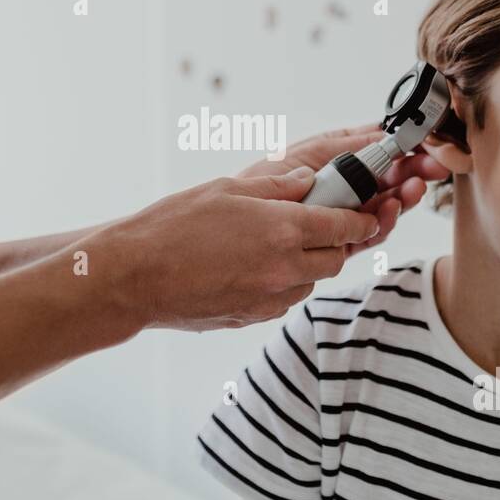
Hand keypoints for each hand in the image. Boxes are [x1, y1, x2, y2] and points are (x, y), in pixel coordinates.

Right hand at [86, 172, 380, 332]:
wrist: (134, 276)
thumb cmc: (173, 226)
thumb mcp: (228, 189)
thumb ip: (276, 186)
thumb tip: (307, 181)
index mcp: (283, 230)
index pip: (344, 227)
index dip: (361, 219)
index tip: (365, 215)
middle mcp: (284, 269)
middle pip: (335, 260)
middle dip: (335, 244)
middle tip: (320, 228)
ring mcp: (268, 299)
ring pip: (310, 283)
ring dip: (308, 266)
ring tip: (279, 247)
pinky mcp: (250, 318)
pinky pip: (283, 300)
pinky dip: (283, 285)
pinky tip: (256, 268)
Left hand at [239, 122, 449, 256]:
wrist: (235, 225)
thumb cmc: (261, 182)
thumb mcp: (307, 154)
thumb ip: (344, 145)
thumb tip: (381, 131)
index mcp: (333, 160)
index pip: (376, 151)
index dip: (401, 147)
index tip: (423, 142)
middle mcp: (342, 189)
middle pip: (386, 179)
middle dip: (411, 172)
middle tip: (432, 168)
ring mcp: (342, 216)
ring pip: (383, 207)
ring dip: (403, 197)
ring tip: (415, 188)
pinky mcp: (338, 243)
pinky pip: (368, 234)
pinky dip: (383, 222)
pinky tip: (392, 209)